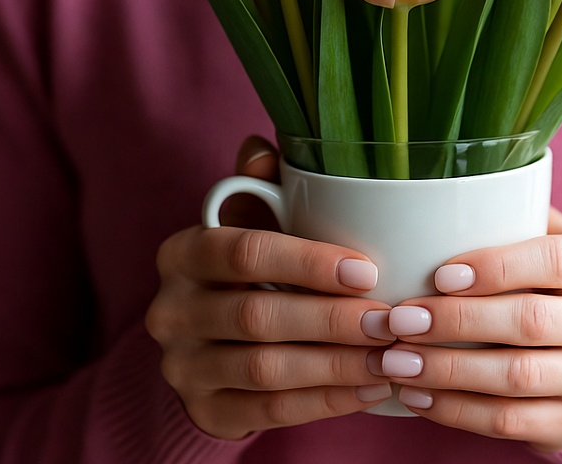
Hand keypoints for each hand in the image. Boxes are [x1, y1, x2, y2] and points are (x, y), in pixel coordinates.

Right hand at [145, 137, 396, 438]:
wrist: (213, 339)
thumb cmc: (249, 266)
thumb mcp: (250, 219)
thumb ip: (259, 184)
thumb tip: (262, 149)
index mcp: (181, 254)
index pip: (243, 253)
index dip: (306, 262)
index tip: (366, 270)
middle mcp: (170, 311)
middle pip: (258, 316)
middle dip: (332, 320)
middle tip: (389, 320)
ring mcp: (183, 368)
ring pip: (267, 370)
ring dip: (337, 365)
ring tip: (390, 356)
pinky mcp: (205, 412)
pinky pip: (270, 412)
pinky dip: (326, 401)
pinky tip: (371, 388)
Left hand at [377, 207, 561, 451]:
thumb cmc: (531, 279)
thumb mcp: (532, 239)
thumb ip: (501, 215)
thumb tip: (426, 194)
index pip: (553, 260)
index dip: (496, 267)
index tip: (439, 275)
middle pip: (530, 321)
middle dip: (455, 322)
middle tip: (398, 321)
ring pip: (517, 378)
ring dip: (447, 371)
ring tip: (394, 362)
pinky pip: (511, 423)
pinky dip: (456, 411)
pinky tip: (416, 396)